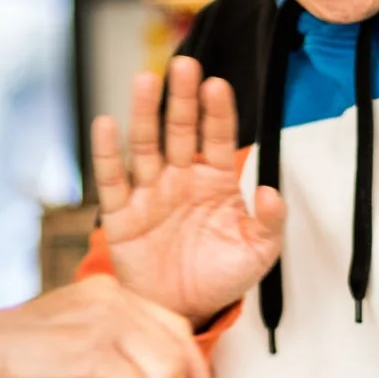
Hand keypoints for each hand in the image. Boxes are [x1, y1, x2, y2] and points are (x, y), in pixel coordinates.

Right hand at [0, 274, 217, 377]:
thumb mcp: (81, 338)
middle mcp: (114, 299)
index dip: (195, 367)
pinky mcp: (93, 349)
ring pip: (162, 376)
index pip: (176, 327)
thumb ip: (118, 349)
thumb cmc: (26, 354)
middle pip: (174, 355)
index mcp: (113, 292)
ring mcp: (105, 321)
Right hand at [92, 57, 288, 322]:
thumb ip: (269, 222)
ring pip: (146, 145)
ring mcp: (150, 192)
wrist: (181, 312)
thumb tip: (272, 192)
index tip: (218, 86)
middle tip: (184, 65)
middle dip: (182, 98)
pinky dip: (107, 153)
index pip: (219, 137)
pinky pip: (113, 180)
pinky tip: (106, 124)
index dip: (218, 112)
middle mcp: (181, 177)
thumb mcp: (258, 253)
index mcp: (216, 180)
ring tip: (144, 80)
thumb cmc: (221, 276)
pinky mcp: (120, 214)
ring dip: (144, 113)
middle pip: (181, 130)